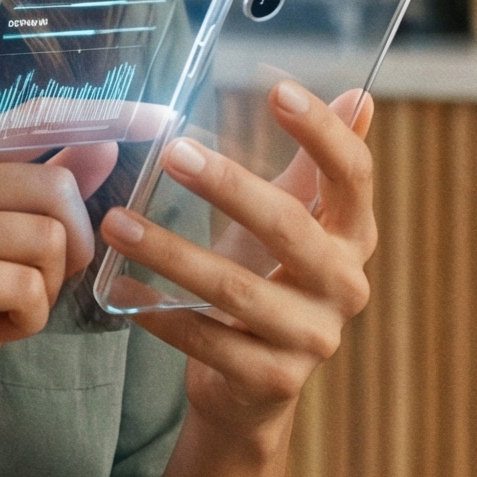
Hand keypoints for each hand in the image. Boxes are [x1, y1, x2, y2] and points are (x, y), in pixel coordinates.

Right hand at [0, 135, 114, 459]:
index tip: (157, 119)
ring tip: (5, 307)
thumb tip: (104, 141)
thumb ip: (46, 189)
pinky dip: (28, 319)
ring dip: (46, 289)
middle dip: (71, 248)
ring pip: (49, 239)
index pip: (32, 117)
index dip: (100, 116)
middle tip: (35, 285)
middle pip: (55, 188)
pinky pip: (27, 286)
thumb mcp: (4, 245)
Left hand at [98, 81, 376, 454]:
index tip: (279, 90)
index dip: (322, 132)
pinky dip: (160, 314)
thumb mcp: (294, 219)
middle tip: (173, 153)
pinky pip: (207, 341)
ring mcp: (312, 338)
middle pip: (288, 227)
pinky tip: (121, 290)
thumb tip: (358, 96)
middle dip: (228, 187)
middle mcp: (345, 286)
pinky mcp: (273, 380)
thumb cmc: (271, 279)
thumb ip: (313, 165)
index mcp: (353, 236)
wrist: (256, 385)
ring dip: (171, 253)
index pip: (351, 175)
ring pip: (237, 289)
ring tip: (118, 222)